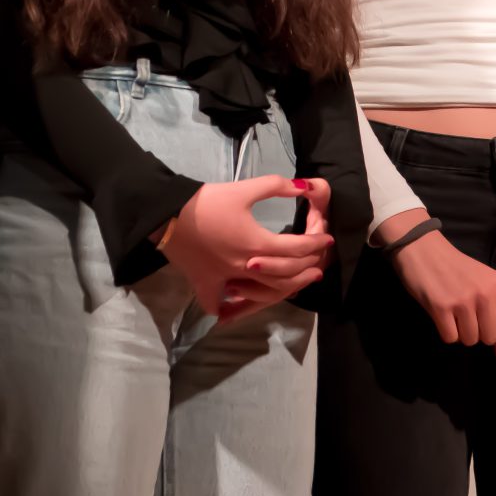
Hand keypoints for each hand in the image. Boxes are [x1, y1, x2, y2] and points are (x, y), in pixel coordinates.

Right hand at [166, 175, 331, 317]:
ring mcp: (225, 280)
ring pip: (261, 293)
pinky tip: (234, 307)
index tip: (327, 240)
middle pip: (286, 275)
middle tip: (319, 264)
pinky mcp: (204, 284)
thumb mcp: (245, 189)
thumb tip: (305, 187)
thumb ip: (277, 186)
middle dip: (306, 269)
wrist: (168, 213)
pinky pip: (218, 304)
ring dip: (282, 290)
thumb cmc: (207, 201)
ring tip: (295, 284)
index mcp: (257, 243)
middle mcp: (246, 266)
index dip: (316, 244)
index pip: (297, 248)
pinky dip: (228, 308)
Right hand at [392, 229, 495, 359]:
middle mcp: (484, 294)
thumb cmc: (456, 267)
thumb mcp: (484, 279)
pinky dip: (447, 333)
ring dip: (463, 334)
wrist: (424, 250)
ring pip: (471, 340)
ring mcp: (463, 301)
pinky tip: (444, 318)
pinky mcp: (441, 308)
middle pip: (491, 338)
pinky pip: (451, 338)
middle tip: (471, 324)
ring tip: (456, 317)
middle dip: (481, 336)